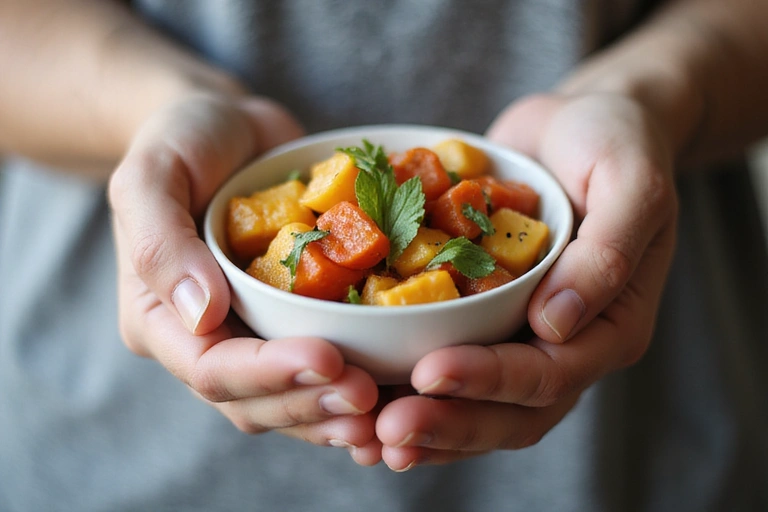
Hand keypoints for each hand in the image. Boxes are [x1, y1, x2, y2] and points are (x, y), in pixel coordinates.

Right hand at [108, 93, 381, 464]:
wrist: (230, 130)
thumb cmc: (181, 142)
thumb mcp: (151, 175)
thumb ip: (161, 244)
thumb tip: (204, 316)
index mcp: (162, 319)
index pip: (212, 369)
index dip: (270, 374)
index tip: (329, 359)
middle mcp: (209, 341)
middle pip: (256, 401)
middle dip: (313, 401)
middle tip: (369, 394)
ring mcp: (255, 336)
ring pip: (294, 400)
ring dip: (338, 412)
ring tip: (388, 411)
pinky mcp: (297, 322)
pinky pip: (325, 369)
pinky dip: (361, 385)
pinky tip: (399, 390)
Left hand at [375, 92, 678, 469]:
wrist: (576, 125)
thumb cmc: (615, 142)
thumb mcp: (631, 181)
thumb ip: (607, 253)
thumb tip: (555, 325)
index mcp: (611, 325)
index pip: (550, 373)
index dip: (488, 380)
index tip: (427, 372)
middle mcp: (566, 343)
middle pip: (510, 410)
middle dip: (448, 423)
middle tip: (383, 430)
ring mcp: (523, 335)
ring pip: (479, 405)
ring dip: (426, 427)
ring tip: (366, 438)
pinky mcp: (486, 317)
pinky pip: (452, 364)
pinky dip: (411, 390)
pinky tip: (366, 399)